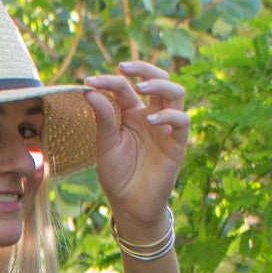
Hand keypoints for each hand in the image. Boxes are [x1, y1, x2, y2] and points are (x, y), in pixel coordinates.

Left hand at [84, 61, 188, 232]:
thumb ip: (103, 118)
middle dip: (143, 68)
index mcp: (131, 114)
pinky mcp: (177, 144)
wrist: (130, 205)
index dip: (108, 80)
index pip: (124, 87)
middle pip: (157, 79)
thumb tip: (90, 90)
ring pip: (175, 93)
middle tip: (123, 67)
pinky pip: (182, 121)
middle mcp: (150, 116)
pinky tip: (152, 120)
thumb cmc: (117, 176)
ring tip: (142, 88)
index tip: (89, 81)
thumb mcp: (105, 146)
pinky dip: (169, 116)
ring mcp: (166, 128)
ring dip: (160, 85)